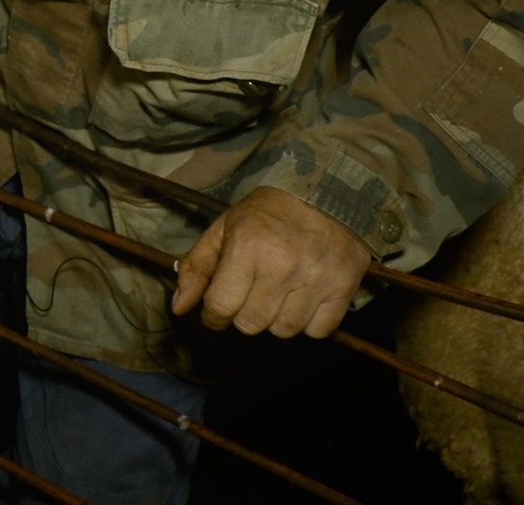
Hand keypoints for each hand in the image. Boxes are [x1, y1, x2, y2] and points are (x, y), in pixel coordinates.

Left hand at [170, 187, 370, 338]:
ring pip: (283, 330)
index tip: (216, 310)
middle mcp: (283, 265)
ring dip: (275, 318)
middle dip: (242, 314)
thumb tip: (179, 307)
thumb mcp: (225, 227)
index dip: (212, 315)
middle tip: (249, 293)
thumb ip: (197, 267)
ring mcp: (316, 279)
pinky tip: (302, 298)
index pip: (221, 307)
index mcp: (248, 247)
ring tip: (277, 292)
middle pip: (250, 324)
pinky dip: (308, 322)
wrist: (327, 192)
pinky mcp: (344, 288)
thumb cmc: (269, 212)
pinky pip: (317, 331)